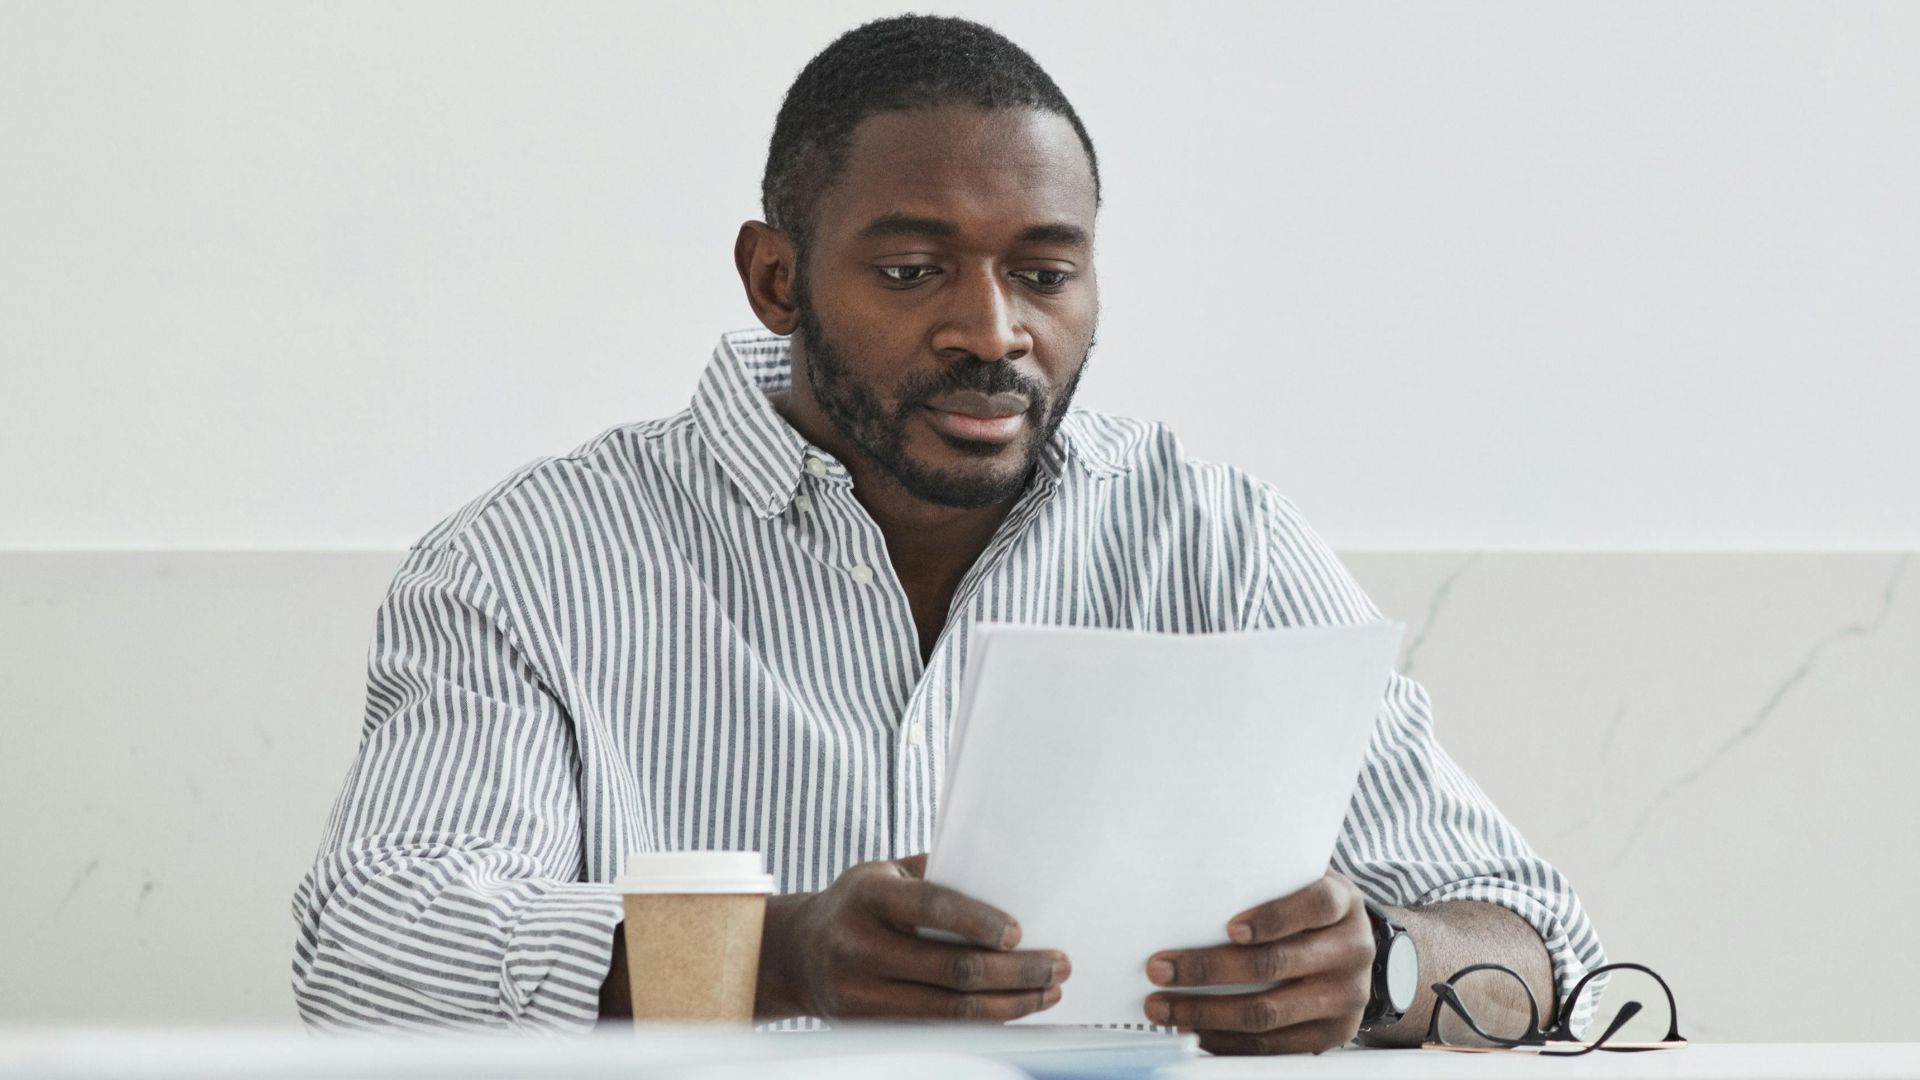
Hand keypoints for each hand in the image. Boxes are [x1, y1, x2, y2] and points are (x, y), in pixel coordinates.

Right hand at [758, 853, 1070, 1021]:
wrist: (796, 953)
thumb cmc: (858, 903)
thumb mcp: (885, 872)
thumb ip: (936, 874)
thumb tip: (1005, 879)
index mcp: (869, 895)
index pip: (932, 907)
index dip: (979, 921)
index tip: (1020, 933)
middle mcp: (860, 944)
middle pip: (953, 968)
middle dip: (1017, 971)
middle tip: (1058, 965)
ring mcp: (861, 992)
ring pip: (951, 1009)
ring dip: (1010, 1003)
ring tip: (1048, 992)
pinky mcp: (868, 1026)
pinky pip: (937, 1028)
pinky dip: (982, 1022)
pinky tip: (1012, 1009)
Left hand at [1143, 868, 1374, 1054]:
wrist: (1355, 949)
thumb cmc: (1309, 910)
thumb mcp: (1301, 883)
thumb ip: (1263, 884)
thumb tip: (1186, 892)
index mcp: (1343, 905)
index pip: (1314, 906)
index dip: (1272, 918)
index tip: (1230, 929)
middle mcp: (1352, 951)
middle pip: (1275, 964)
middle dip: (1208, 969)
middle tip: (1160, 969)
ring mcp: (1346, 998)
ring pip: (1267, 1012)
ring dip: (1206, 1012)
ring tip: (1163, 1007)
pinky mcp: (1333, 1034)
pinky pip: (1273, 1045)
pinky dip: (1227, 1040)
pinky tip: (1195, 1029)